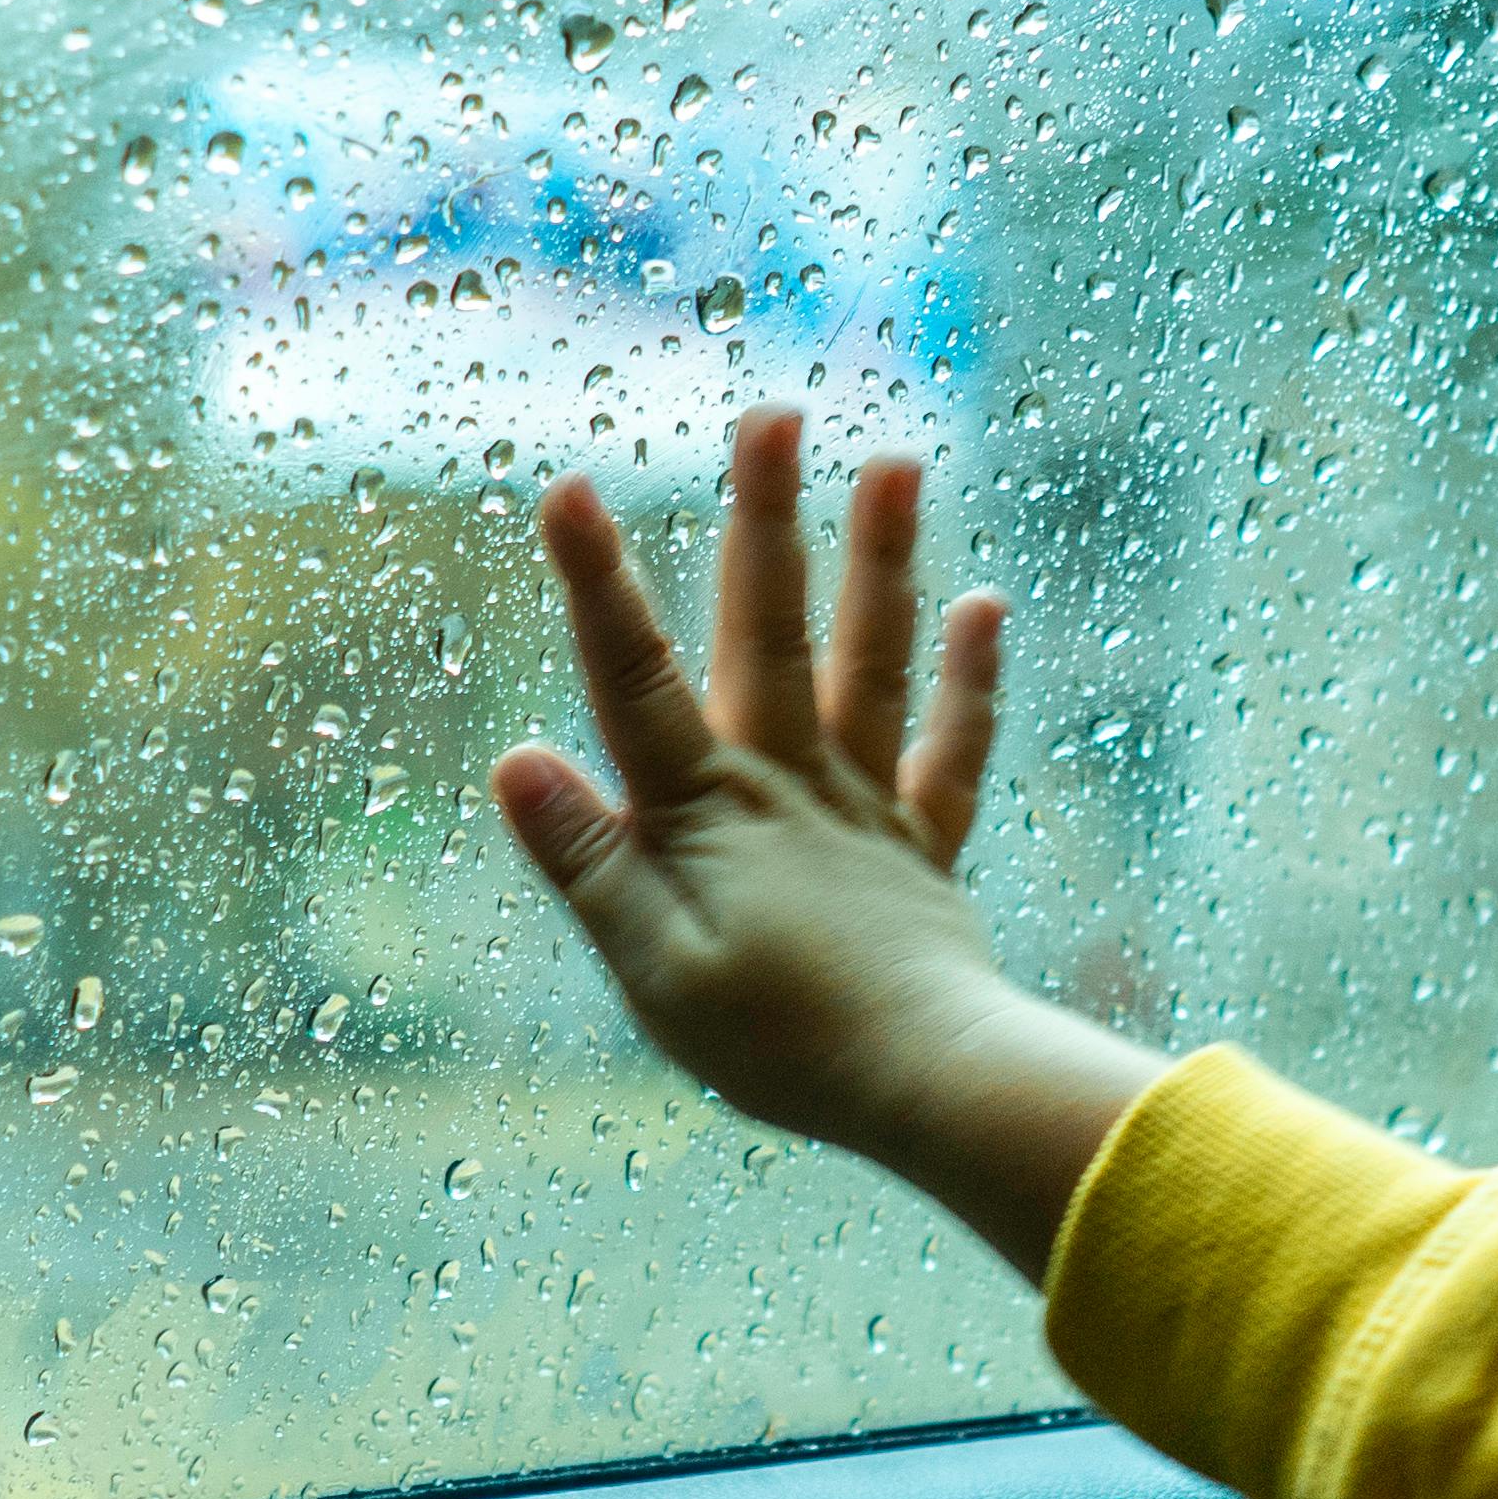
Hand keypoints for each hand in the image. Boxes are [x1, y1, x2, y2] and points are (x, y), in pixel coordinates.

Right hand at [494, 407, 1166, 1279]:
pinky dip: (970, 679)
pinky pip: (950, 752)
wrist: (929, 1085)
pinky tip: (983, 605)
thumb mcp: (654, 971)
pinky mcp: (920, 851)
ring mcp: (863, 809)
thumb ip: (589, 863)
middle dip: (763, 519)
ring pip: (870, 662)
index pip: (634, 683)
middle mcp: (789, 785)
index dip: (599, 587)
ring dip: (878, 560)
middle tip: (772, 414)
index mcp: (708, 814)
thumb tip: (514, 759)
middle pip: (768, 632)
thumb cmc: (780, 1045)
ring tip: (894, 462)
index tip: (570, 488)